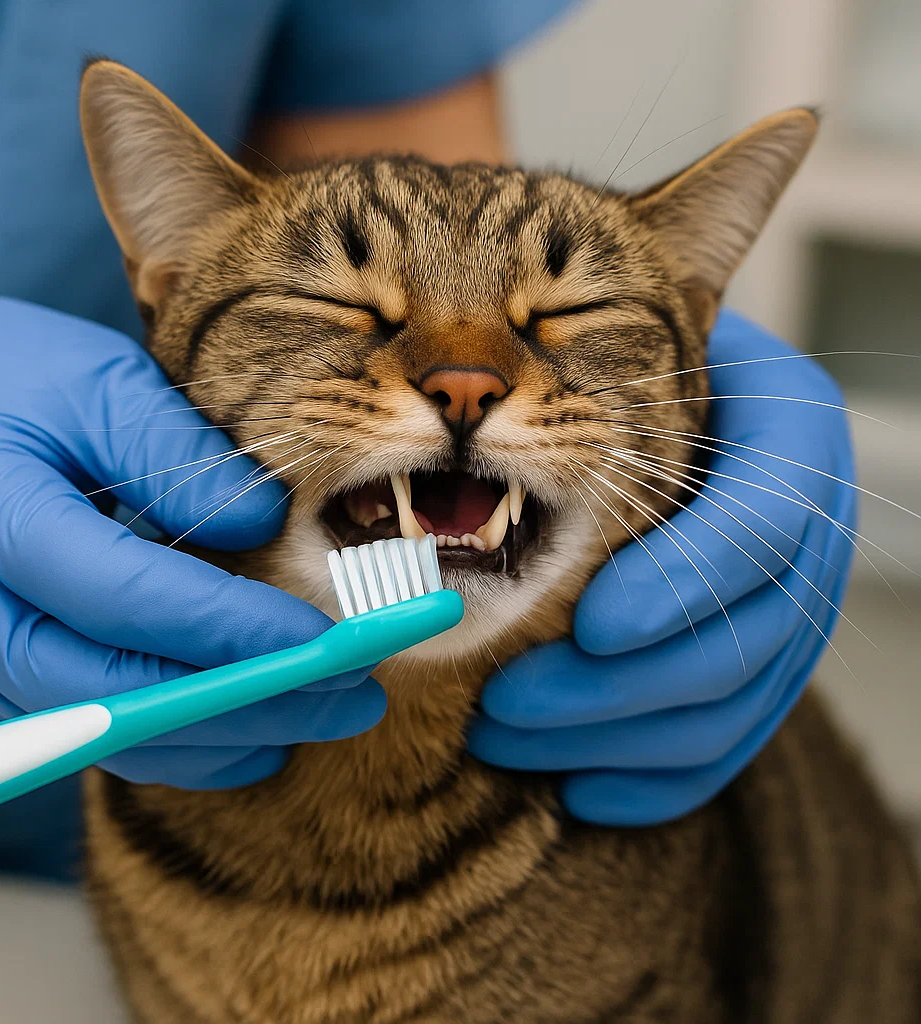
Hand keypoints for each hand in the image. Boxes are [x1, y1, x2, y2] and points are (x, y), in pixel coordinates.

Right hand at [0, 288, 384, 788]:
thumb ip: (174, 452)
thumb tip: (266, 524)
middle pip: (127, 691)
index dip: (237, 629)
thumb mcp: (91, 381)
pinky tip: (255, 737)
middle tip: (356, 694)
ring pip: (115, 731)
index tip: (330, 640)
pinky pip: (97, 730)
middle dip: (254, 701)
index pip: (131, 600)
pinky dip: (181, 743)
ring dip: (230, 734)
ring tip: (328, 714)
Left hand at [469, 310, 855, 823]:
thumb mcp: (628, 344)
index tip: (593, 628)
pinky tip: (578, 790)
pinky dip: (656, 779)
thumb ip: (592, 370)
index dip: (686, 583)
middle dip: (617, 689)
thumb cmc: (633, 367)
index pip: (760, 523)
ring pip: (731, 707)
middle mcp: (813, 527)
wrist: (687, 406)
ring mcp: (798, 605)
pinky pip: (732, 744)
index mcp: (793, 434)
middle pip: (746, 639)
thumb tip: (472, 412)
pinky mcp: (767, 664)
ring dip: (612, 740)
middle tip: (501, 706)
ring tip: (500, 736)